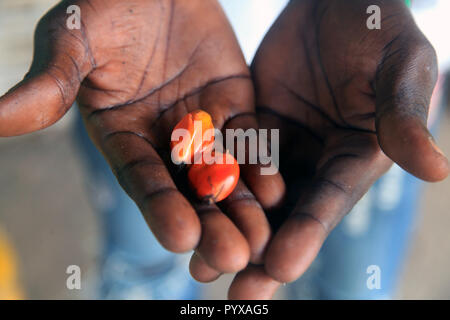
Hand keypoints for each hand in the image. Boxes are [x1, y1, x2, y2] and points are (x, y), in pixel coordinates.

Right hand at [0, 0, 284, 279]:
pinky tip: (278, 190)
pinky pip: (252, 140)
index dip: (160, 208)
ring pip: (225, 174)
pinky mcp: (236, 108)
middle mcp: (165, 141)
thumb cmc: (109, 4)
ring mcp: (204, 127)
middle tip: (233, 257)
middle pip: (189, 190)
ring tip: (263, 239)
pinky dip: (263, 165)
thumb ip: (50, 83)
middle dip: (211, 223)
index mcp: (123, 137)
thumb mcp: (75, 40)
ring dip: (244, 207)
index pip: (142, 180)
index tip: (180, 238)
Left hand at [226, 0, 448, 297]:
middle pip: (289, 214)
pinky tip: (188, 208)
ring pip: (252, 195)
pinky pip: (229, 156)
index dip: (307, 234)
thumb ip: (405, 114)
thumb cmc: (379, 28)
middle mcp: (317, 161)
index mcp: (355, 157)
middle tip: (235, 290)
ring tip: (201, 265)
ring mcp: (282, 145)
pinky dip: (211, 184)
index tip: (279, 267)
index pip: (329, 202)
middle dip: (262, 252)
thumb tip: (436, 170)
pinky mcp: (254, 126)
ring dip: (229, 229)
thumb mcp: (400, 67)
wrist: (335, 2)